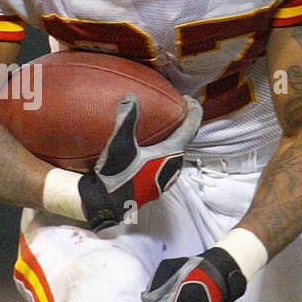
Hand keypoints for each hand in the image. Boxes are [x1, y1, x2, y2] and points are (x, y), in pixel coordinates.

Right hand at [78, 94, 199, 230]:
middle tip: (176, 106)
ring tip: (165, 123)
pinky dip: (165, 146)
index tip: (189, 98)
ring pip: (176, 150)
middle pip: (185, 139)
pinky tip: (150, 144)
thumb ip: (127, 120)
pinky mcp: (158, 182)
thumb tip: (131, 96)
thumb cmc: (117, 176)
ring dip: (174, 136)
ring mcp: (167, 176)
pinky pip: (167, 159)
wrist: (107, 205)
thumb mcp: (120, 146)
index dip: (194, 111)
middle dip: (184, 121)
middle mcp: (174, 166)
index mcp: (172, 155)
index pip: (191, 128)